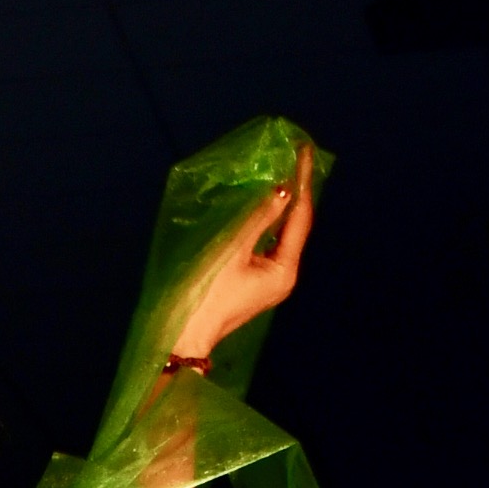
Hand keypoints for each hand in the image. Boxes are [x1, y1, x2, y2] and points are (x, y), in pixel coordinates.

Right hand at [162, 139, 316, 373]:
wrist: (186, 337)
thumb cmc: (207, 293)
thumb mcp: (232, 249)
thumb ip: (259, 217)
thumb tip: (282, 189)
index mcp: (284, 269)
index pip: (300, 217)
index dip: (302, 181)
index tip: (303, 150)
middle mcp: (285, 276)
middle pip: (296, 227)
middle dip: (296, 193)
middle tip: (295, 157)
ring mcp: (272, 283)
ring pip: (283, 236)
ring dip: (283, 207)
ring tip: (283, 174)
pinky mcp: (258, 285)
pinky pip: (271, 247)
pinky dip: (270, 225)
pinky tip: (265, 207)